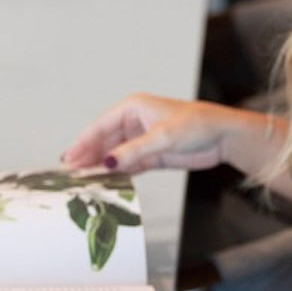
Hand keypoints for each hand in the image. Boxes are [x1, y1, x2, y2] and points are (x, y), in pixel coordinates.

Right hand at [61, 93, 236, 174]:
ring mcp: (142, 139)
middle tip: (70, 175)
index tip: (68, 159)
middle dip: (88, 157)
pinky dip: (117, 174)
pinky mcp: (151, 155)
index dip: (83, 142)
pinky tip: (105, 183)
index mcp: (133, 107)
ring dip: (101, 167)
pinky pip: (128, 165)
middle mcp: (134, 122)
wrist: (223, 137)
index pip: (100, 126)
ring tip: (83, 182)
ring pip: (114, 154)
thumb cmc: (196, 125)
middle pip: (104, 141)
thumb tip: (107, 163)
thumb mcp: (162, 137)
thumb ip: (133, 152)